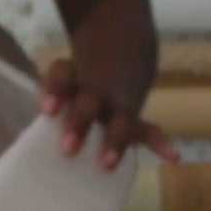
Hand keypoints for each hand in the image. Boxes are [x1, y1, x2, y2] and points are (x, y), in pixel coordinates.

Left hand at [41, 58, 177, 168]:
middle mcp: (97, 88)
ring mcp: (117, 101)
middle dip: (81, 123)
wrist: (121, 46)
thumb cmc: (76, 77)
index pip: (63, 75)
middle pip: (90, 102)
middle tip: (70, 148)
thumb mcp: (59, 77)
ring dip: (115, 142)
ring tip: (108, 164)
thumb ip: (49, 97)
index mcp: (74, 75)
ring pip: (119, 119)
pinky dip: (159, 143)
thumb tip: (38, 129)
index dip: (55, 90)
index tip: (48, 110)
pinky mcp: (133, 114)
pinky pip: (147, 129)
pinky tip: (173, 157)